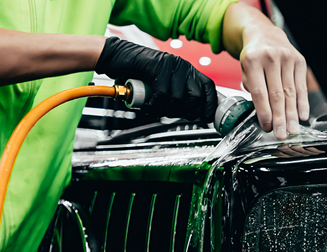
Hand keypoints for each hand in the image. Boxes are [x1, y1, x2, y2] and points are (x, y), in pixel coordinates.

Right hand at [95, 37, 217, 121]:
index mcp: (188, 70)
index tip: (206, 118)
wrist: (116, 57)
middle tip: (169, 113)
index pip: (209, 88)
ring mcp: (172, 65)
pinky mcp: (158, 66)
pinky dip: (155, 106)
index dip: (210, 105)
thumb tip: (195, 114)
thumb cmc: (138, 73)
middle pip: (196, 98)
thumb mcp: (164, 84)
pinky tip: (148, 106)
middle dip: (184, 112)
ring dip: (166, 111)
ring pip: (178, 99)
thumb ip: (179, 95)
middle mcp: (183, 66)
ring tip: (155, 109)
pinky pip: (162, 95)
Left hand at [239, 26, 308, 139]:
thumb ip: (252, 89)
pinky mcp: (299, 61)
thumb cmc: (254, 57)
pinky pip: (302, 87)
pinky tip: (302, 115)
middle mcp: (271, 57)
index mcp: (252, 60)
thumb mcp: (245, 70)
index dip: (264, 112)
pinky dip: (302, 103)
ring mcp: (287, 58)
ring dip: (292, 114)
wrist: (266, 35)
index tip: (267, 127)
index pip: (259, 92)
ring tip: (292, 129)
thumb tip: (264, 115)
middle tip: (281, 134)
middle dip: (279, 118)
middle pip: (277, 94)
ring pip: (290, 92)